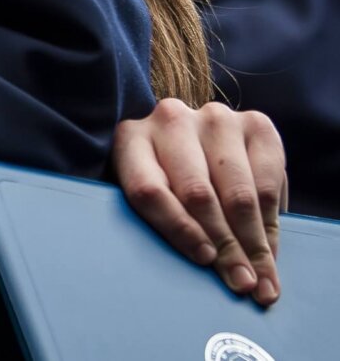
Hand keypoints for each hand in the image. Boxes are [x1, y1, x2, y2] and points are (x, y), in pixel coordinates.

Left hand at [113, 99, 285, 306]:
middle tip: (242, 282)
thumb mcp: (146, 194)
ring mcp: (214, 118)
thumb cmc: (162, 180)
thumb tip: (197, 265)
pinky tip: (269, 245)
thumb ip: (157, 218)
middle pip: (198, 193)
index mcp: (129, 138)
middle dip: (224, 246)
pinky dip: (270, 218)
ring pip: (236, 191)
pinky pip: (268, 179)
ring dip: (252, 240)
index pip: (149, 189)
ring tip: (261, 276)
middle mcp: (170, 120)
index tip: (204, 260)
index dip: (178, 229)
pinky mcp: (254, 123)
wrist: (192, 142)